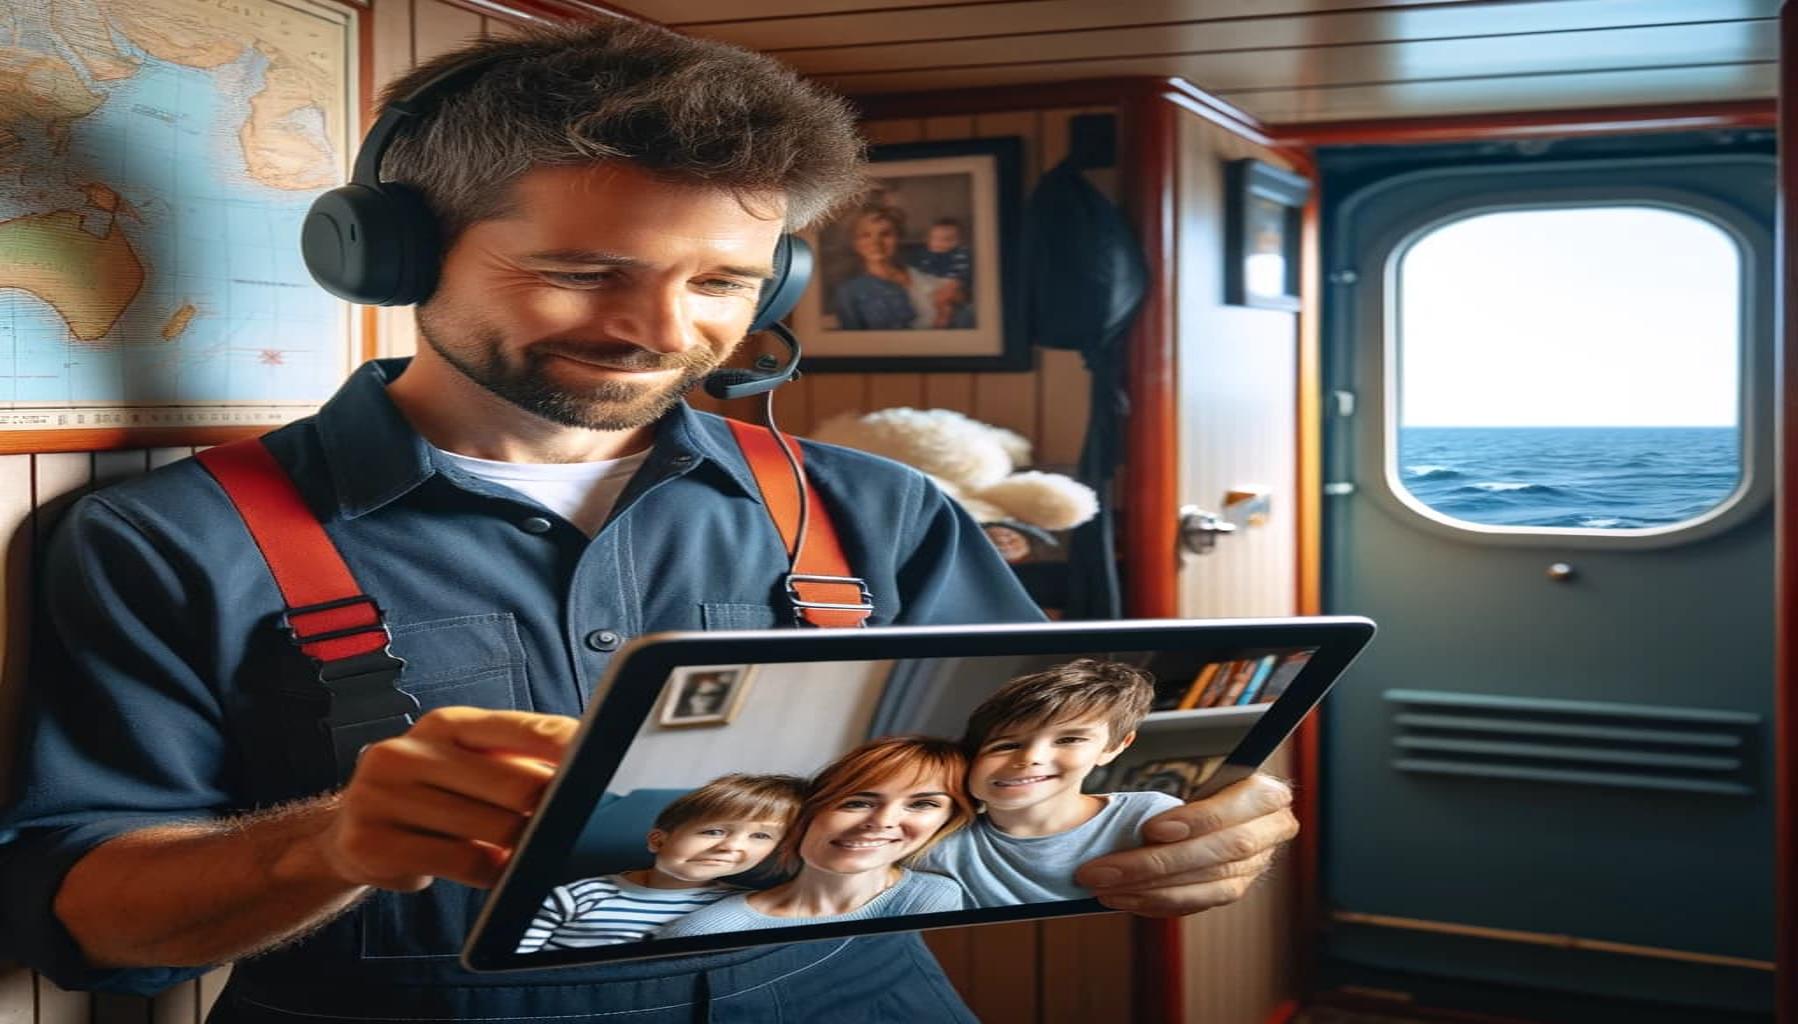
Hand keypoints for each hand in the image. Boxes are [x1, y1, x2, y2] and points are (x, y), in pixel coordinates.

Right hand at [312, 707, 578, 891]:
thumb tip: (588, 768)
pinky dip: (490, 871)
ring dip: (521, 847)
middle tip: (569, 824)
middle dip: (548, 809)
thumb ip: (521, 758)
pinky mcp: (372, 842)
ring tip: (526, 851)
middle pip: (516, 784)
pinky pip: (462, 862)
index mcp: (445, 725)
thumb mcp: (468, 763)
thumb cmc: (430, 793)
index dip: (569, 749)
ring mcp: (383, 795)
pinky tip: (494, 870)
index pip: (522, 729)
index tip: (605, 766)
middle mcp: (409, 751)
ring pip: (492, 829)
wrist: (350, 830)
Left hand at [1073, 774, 1297, 916]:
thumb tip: (1109, 804)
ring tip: (1106, 889)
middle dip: (1154, 864)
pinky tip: (1125, 898)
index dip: (1196, 821)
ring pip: (1207, 886)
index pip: (1237, 809)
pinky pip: (1197, 903)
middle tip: (1102, 871)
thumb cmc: (1203, 784)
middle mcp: (1271, 833)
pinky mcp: (1236, 889)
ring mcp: (1256, 866)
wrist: (1226, 807)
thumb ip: (1185, 784)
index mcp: (1266, 795)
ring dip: (1150, 890)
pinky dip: (1158, 902)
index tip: (1151, 828)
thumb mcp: (1200, 772)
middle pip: (1217, 854)